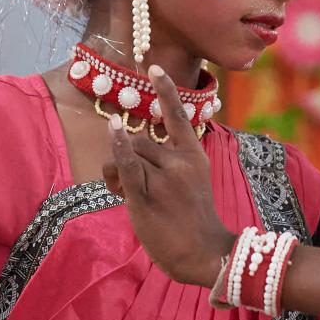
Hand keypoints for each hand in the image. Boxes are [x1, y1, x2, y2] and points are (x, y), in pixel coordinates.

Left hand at [103, 65, 234, 287]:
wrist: (204, 253)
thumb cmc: (193, 219)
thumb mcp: (193, 181)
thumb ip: (168, 162)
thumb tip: (128, 151)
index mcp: (195, 156)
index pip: (178, 117)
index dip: (165, 90)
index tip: (154, 67)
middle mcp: (181, 162)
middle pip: (141, 142)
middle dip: (128, 157)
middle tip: (128, 185)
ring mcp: (164, 179)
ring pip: (129, 155)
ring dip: (117, 171)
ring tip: (124, 193)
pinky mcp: (145, 198)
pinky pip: (127, 166)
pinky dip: (117, 149)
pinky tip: (114, 131)